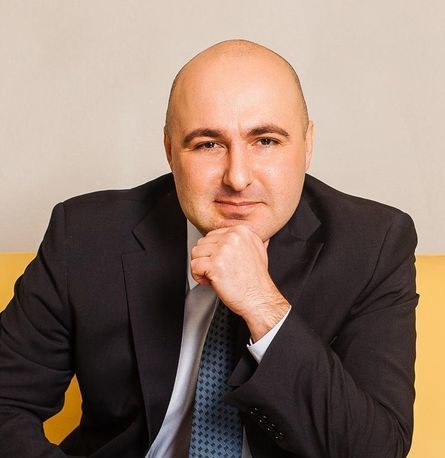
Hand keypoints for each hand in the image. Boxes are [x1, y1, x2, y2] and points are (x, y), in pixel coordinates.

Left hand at [190, 225, 289, 340]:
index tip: (221, 262)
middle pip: (202, 242)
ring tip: (213, 275)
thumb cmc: (256, 280)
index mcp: (241, 231)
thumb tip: (235, 235)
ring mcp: (223, 250)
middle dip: (206, 258)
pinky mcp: (215, 264)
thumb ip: (245, 240)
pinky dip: (198, 276)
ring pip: (196, 252)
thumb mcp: (257, 250)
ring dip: (201, 266)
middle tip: (217, 270)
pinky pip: (194, 265)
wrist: (259, 298)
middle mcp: (232, 238)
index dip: (213, 252)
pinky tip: (210, 281)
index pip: (213, 235)